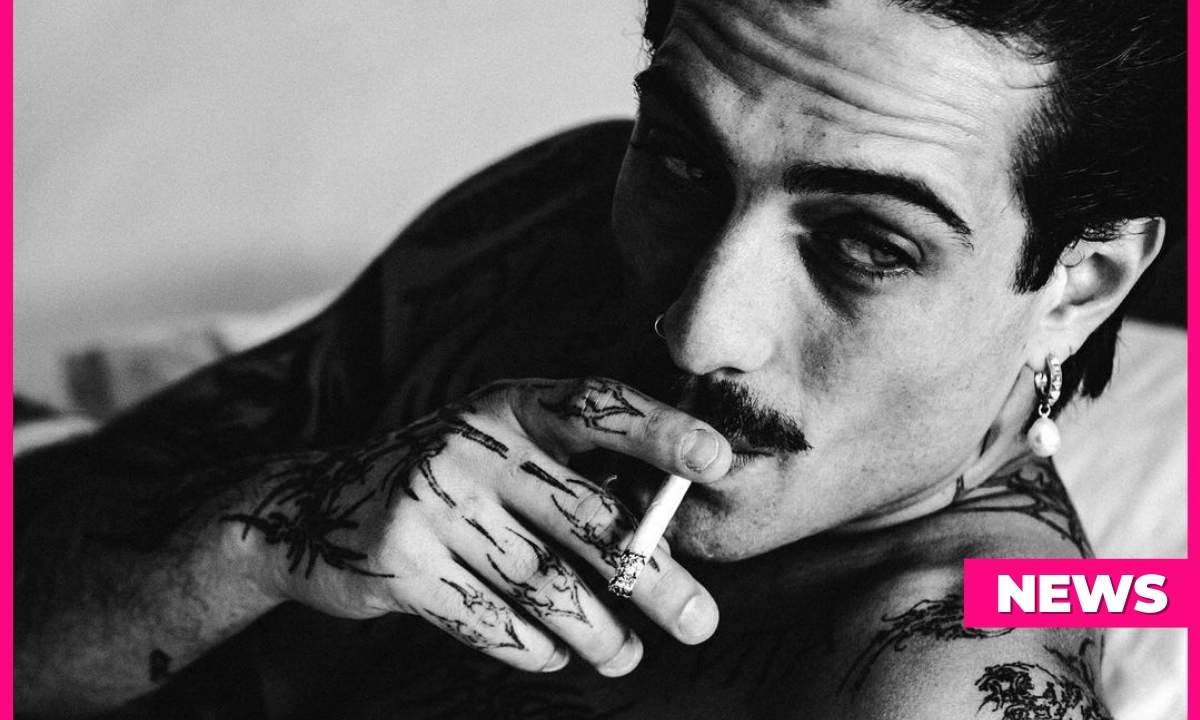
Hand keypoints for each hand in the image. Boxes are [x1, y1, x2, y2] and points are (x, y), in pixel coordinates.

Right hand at [225, 377, 731, 676]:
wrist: (320, 508)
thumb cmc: (453, 480)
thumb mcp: (504, 447)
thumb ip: (574, 471)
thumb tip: (674, 536)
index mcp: (511, 405)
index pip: (595, 406)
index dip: (659, 431)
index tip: (719, 462)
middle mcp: (472, 445)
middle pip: (586, 517)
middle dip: (652, 578)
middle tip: (700, 622)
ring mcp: (431, 503)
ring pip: (544, 583)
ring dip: (599, 632)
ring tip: (626, 655)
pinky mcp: (399, 565)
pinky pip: (491, 621)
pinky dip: (534, 647)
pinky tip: (554, 652)